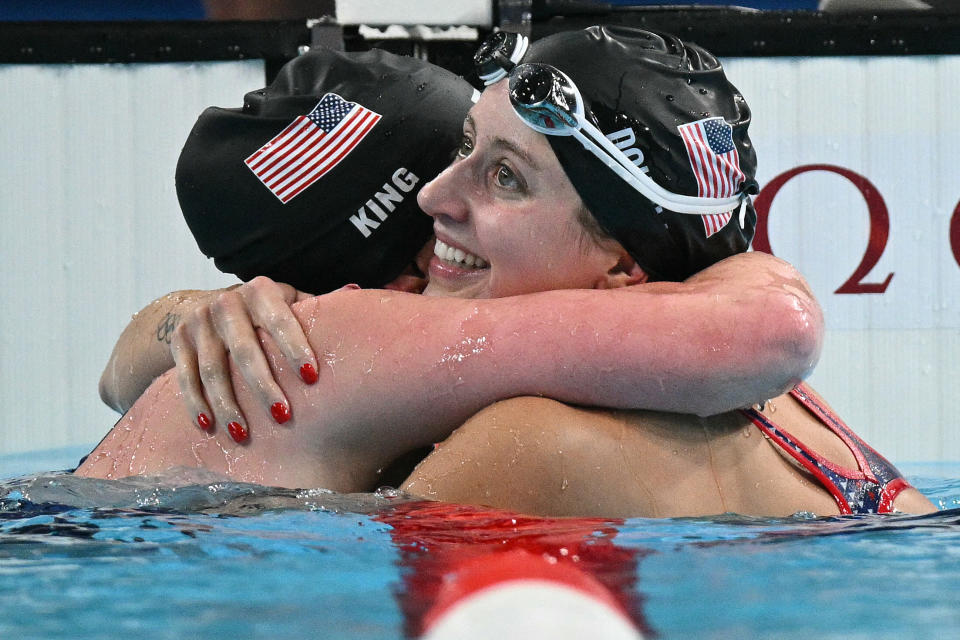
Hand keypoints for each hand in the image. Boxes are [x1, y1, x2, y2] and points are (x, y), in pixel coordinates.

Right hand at [170, 276, 321, 441]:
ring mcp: (198, 322)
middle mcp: (227, 303)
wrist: (204, 303)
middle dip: (263, 386)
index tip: (311, 378)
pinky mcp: (178, 342)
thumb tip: (359, 295)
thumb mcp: (291, 301)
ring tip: (244, 435)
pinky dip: (196, 404)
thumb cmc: (266, 312)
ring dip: (228, 405)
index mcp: (261, 291)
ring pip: (212, 370)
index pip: (280, 321)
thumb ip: (319, 305)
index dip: (295, 349)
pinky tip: (209, 427)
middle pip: (244, 351)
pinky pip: (186, 378)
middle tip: (283, 417)